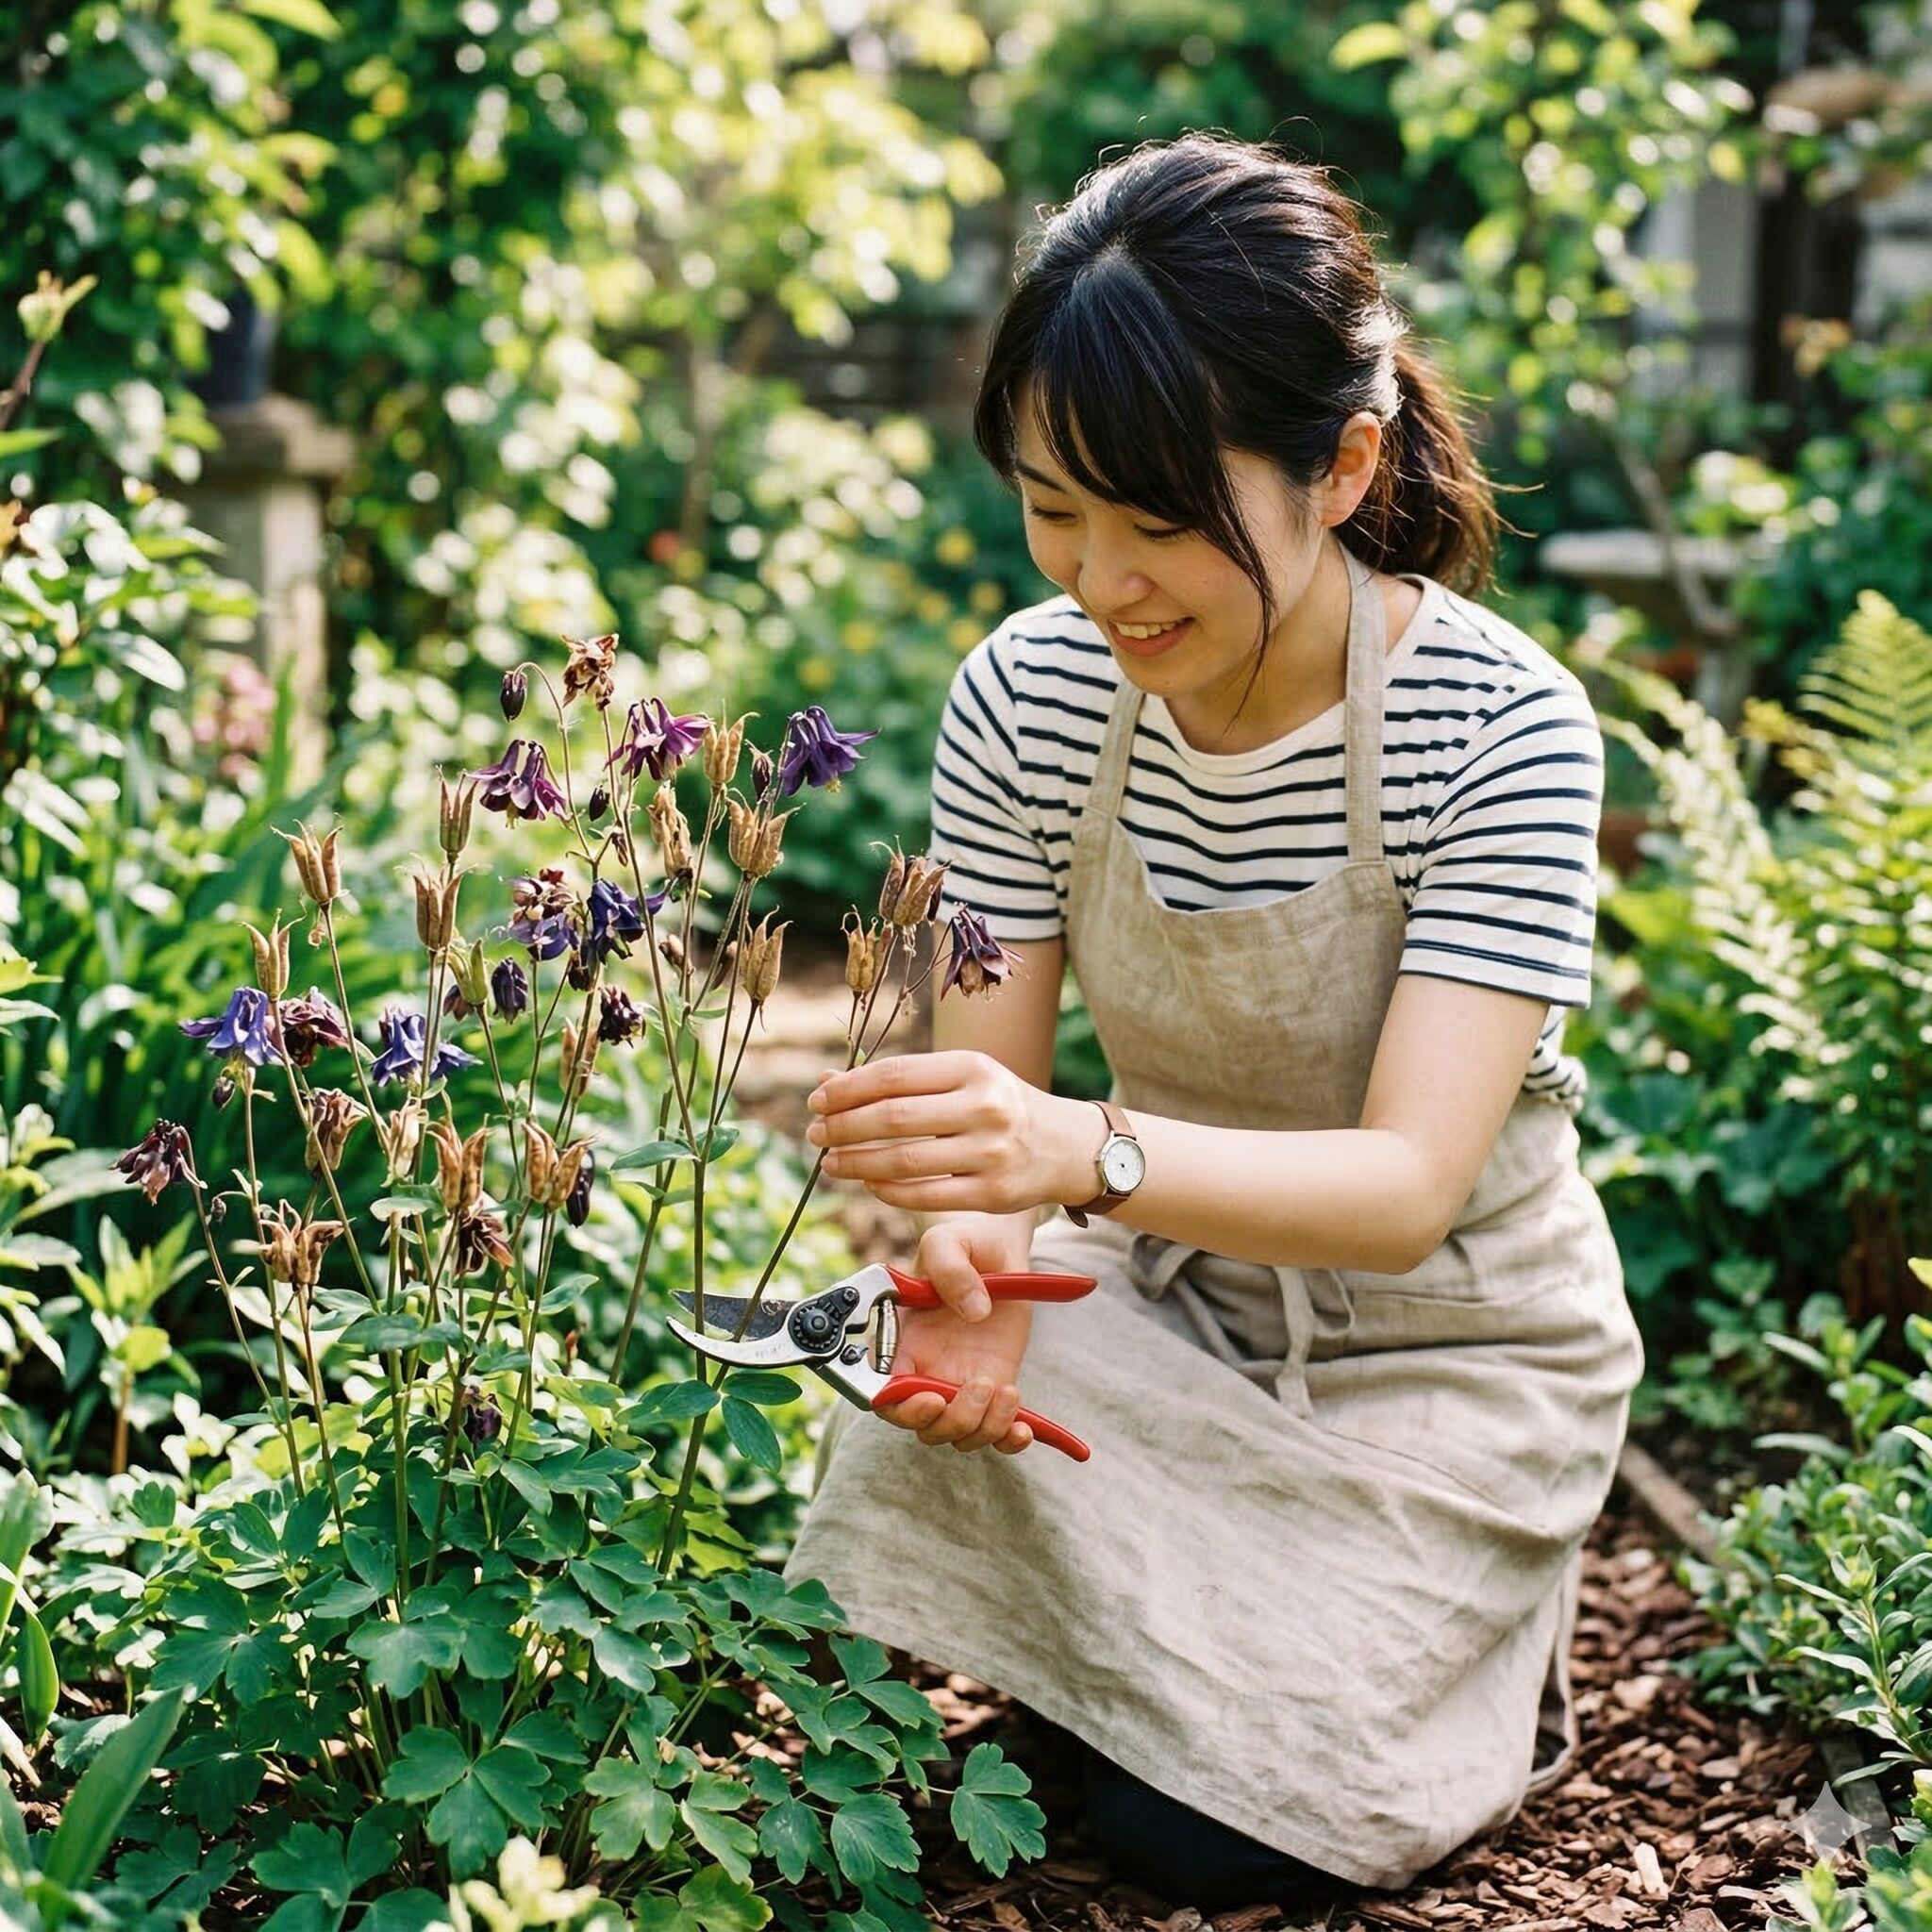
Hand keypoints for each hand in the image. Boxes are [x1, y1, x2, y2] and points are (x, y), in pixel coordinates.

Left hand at [804, 1051, 1092, 1215]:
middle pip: (893, 1118)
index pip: (894, 1076)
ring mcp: (990, 1152)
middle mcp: (984, 1106)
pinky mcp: (992, 1193)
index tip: (817, 1101)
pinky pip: (924, 1196)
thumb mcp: (961, 1079)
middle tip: (815, 1134)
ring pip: (903, 1161)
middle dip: (842, 1127)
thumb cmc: (1001, 1106)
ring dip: (856, 1163)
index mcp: (972, 1068)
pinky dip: (886, 1191)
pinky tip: (868, 1183)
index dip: (847, 1090)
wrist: (1067, 1146)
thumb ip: (899, 1081)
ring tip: (830, 1162)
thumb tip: (826, 1081)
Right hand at [875, 1215, 1040, 1453]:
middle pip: (924, 1425)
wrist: (997, 1251)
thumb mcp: (949, 1241)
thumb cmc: (963, 1243)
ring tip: (1008, 1391)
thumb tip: (973, 1310)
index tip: (930, 1398)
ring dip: (983, 1426)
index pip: (883, 1393)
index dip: (901, 1408)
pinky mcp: (993, 1388)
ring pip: (959, 1434)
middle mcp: (926, 1369)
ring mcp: (958, 1382)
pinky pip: (995, 1431)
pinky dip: (1008, 1439)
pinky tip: (1024, 1428)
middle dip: (951, 1419)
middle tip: (980, 1385)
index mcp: (902, 1342)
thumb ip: (949, 1267)